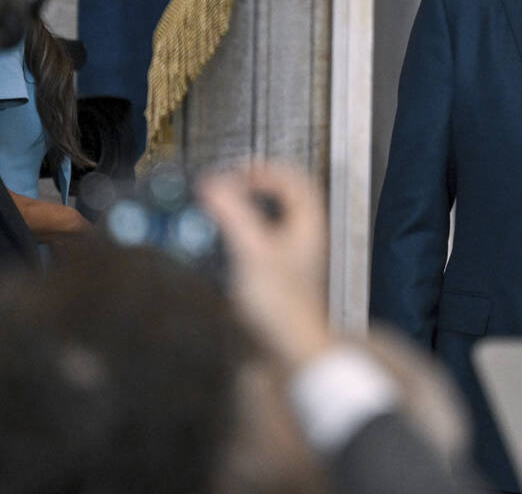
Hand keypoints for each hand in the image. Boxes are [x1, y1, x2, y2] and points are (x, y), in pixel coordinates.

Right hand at [198, 161, 331, 368]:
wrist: (289, 350)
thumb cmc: (280, 304)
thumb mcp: (252, 251)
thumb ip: (232, 214)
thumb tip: (213, 184)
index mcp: (308, 226)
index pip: (295, 181)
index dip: (266, 171)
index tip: (235, 174)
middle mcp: (304, 239)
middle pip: (286, 198)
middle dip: (255, 186)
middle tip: (226, 186)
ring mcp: (291, 259)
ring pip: (272, 221)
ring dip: (246, 209)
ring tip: (219, 209)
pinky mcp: (276, 279)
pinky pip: (260, 244)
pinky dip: (240, 234)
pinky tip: (220, 244)